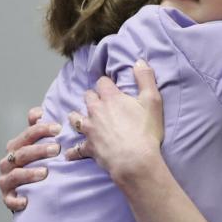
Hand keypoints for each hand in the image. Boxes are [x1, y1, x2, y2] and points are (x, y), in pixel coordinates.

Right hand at [0, 106, 61, 211]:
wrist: (28, 192)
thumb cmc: (34, 164)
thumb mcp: (36, 145)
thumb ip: (37, 129)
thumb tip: (38, 112)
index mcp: (15, 147)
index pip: (28, 135)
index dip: (41, 129)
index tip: (58, 128)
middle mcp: (8, 162)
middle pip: (22, 153)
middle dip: (39, 150)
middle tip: (57, 149)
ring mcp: (6, 180)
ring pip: (15, 174)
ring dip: (29, 173)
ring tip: (45, 172)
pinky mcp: (7, 197)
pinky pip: (9, 200)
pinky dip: (16, 200)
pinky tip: (26, 201)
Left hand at [65, 60, 163, 181]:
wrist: (134, 160)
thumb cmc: (145, 131)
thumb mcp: (152, 100)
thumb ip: (145, 78)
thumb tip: (139, 61)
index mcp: (111, 98)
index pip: (102, 82)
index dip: (107, 83)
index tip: (111, 86)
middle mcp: (96, 111)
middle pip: (87, 97)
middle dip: (92, 98)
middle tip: (98, 102)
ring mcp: (90, 129)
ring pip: (75, 119)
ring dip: (77, 117)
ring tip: (79, 119)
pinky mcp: (89, 147)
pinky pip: (76, 149)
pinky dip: (73, 151)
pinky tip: (69, 153)